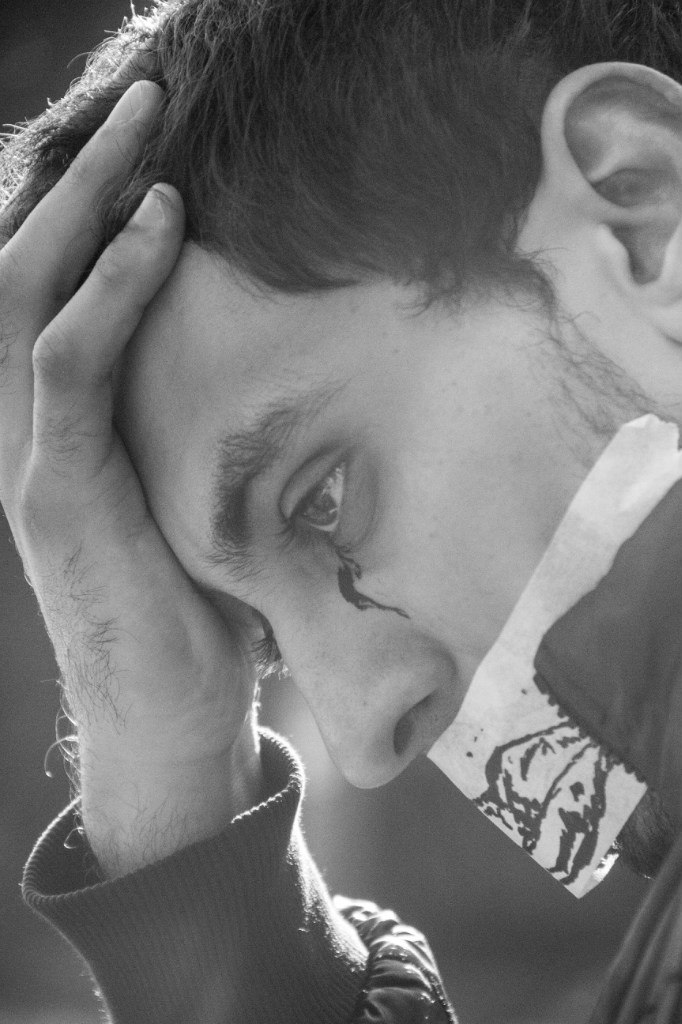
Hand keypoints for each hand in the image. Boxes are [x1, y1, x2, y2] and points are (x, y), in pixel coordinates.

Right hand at [0, 81, 261, 876]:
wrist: (174, 719)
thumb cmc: (199, 612)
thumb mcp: (201, 501)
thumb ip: (210, 434)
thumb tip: (298, 379)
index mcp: (63, 429)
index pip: (52, 290)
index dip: (86, 210)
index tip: (148, 146)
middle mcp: (30, 432)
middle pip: (25, 268)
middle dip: (77, 177)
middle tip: (140, 101)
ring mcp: (33, 460)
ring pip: (28, 296)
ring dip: (83, 204)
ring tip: (142, 131)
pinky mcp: (57, 493)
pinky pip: (68, 365)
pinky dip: (110, 290)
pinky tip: (158, 230)